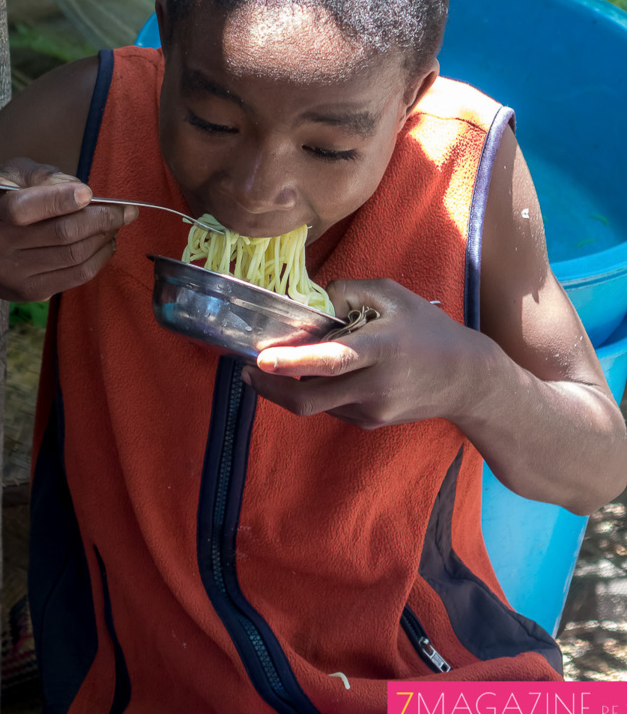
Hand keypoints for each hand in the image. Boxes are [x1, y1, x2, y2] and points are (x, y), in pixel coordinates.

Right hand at [0, 157, 136, 302]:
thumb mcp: (8, 176)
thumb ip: (41, 175)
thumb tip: (78, 187)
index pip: (22, 208)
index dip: (59, 200)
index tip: (89, 193)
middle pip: (60, 234)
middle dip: (101, 219)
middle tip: (126, 210)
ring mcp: (12, 274)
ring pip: (73, 257)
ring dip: (104, 238)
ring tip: (117, 223)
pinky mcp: (29, 293)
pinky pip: (75, 277)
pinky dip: (100, 258)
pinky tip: (106, 243)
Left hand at [242, 278, 488, 428]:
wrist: (467, 380)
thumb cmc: (428, 329)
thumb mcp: (393, 295)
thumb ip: (349, 291)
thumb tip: (314, 302)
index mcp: (381, 348)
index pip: (333, 359)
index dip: (293, 362)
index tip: (260, 359)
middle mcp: (375, 385)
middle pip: (308, 399)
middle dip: (269, 387)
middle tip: (247, 370)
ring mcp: (372, 410)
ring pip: (315, 405)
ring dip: (290, 387)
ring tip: (284, 364)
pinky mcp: (370, 422)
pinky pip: (331, 408)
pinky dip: (317, 391)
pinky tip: (322, 375)